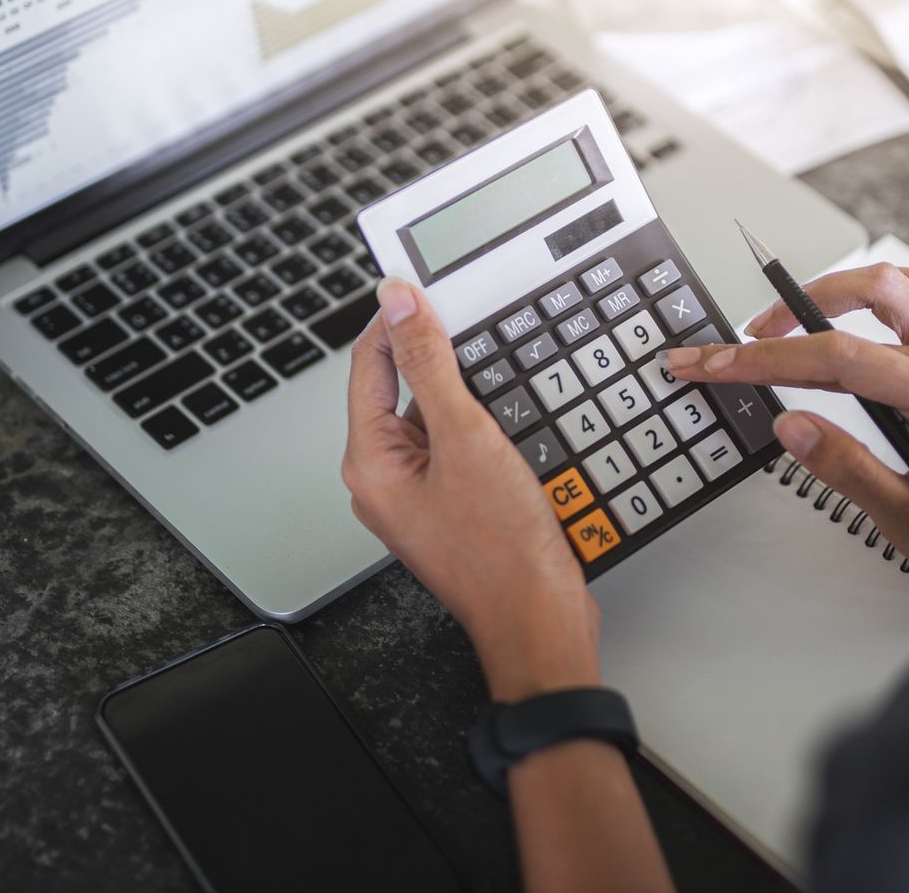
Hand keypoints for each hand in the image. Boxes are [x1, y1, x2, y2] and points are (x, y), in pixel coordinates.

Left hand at [343, 278, 599, 698]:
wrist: (540, 620)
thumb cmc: (501, 552)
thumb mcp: (466, 437)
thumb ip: (430, 364)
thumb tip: (398, 304)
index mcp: (370, 463)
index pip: (368, 366)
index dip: (396, 321)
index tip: (422, 288)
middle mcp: (386, 480)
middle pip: (401, 390)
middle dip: (440, 361)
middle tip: (477, 331)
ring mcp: (420, 496)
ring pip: (437, 420)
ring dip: (469, 397)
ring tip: (503, 390)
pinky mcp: (454, 506)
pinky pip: (461, 449)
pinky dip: (486, 430)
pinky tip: (516, 428)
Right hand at [665, 263, 908, 591]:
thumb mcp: (907, 519)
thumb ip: (846, 468)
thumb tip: (790, 425)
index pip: (845, 358)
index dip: (772, 357)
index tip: (722, 362)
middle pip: (871, 297)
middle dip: (795, 309)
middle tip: (743, 339)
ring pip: (895, 286)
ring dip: (832, 291)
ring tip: (781, 320)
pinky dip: (863, 301)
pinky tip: (831, 320)